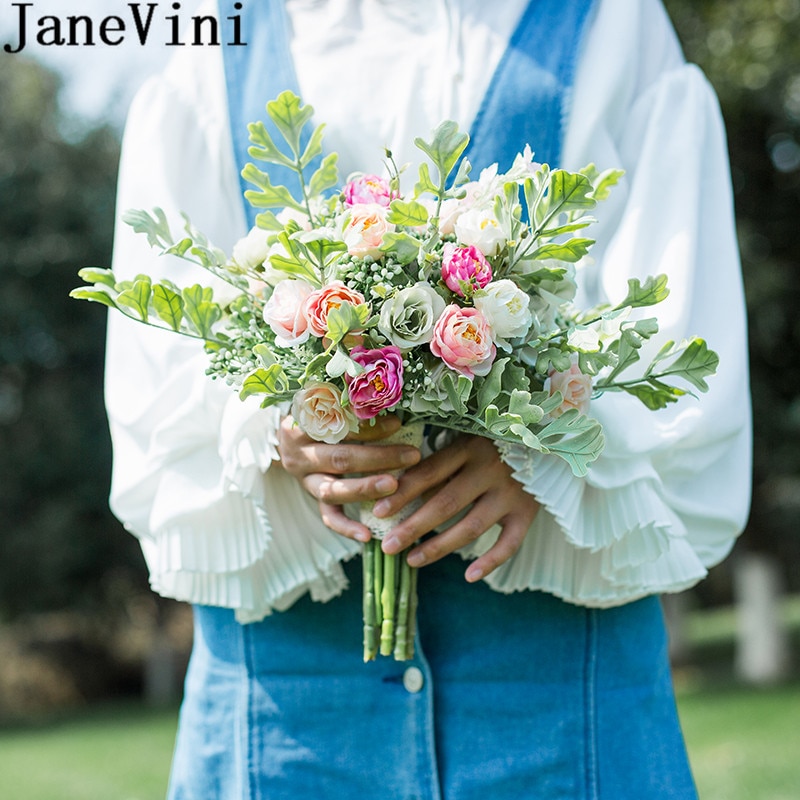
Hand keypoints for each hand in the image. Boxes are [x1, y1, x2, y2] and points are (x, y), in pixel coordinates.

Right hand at [277, 414, 421, 541]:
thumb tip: (395, 406)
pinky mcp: (312, 497)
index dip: (369, 426)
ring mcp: (305, 478)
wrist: (292, 434)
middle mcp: (299, 453)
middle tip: (412, 456)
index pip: (338, 426)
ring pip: (332, 489)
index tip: (399, 424)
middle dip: (379, 458)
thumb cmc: (323, 413)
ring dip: (365, 489)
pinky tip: (367, 535)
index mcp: (303, 424)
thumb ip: (355, 406)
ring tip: (394, 487)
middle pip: (341, 458)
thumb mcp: (330, 403)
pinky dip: (347, 528)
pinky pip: (328, 516)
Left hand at [374, 435, 539, 581]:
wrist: (546, 442)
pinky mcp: (528, 512)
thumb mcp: (465, 439)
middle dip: (413, 527)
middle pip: (446, 503)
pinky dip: (491, 561)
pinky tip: (469, 576)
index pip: (429, 472)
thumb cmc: (493, 441)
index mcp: (469, 447)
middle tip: (388, 545)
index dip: (403, 492)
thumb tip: (395, 484)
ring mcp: (511, 493)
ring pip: (471, 526)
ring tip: (412, 560)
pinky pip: (510, 543)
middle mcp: (490, 470)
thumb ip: (438, 460)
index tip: (377, 511)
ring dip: (439, 546)